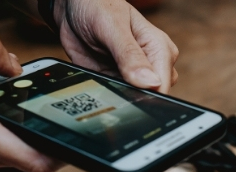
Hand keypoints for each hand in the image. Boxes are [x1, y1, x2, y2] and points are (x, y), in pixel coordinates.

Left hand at [54, 0, 178, 91]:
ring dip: (120, 96)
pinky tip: (99, 80)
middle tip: (113, 83)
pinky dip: (108, 93)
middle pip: (152, 96)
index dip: (149, 96)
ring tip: (103, 77)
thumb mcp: (112, 27)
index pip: (163, 84)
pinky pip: (117, 97)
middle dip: (135, 97)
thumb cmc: (97, 5)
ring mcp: (134, 74)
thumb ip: (130, 54)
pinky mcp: (117, 80)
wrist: (73, 8)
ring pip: (135, 99)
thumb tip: (150, 82)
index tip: (131, 96)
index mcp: (159, 48)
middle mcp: (151, 63)